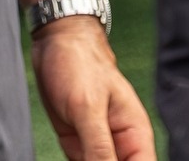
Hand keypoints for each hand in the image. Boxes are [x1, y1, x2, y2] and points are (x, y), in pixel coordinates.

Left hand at [31, 17, 155, 160]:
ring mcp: (97, 143)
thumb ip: (99, 148)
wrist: (54, 40)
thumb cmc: (79, 61)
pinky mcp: (77, 142)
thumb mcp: (88, 108)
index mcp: (135, 133)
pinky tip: (69, 154)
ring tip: (78, 150)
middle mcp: (119, 141)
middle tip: (86, 158)